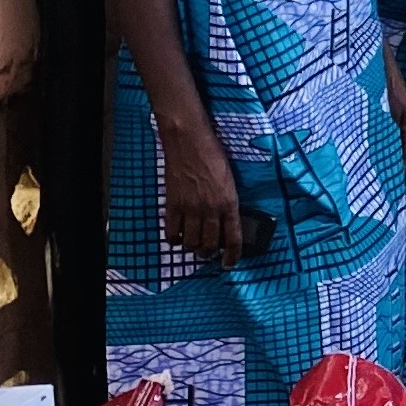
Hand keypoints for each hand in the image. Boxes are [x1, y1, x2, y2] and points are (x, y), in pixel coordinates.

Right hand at [159, 120, 248, 264]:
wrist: (189, 142)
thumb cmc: (213, 156)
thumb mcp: (230, 180)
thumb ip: (228, 202)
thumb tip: (227, 222)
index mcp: (229, 203)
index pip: (234, 238)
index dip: (233, 256)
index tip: (230, 263)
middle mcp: (210, 209)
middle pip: (210, 245)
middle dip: (210, 254)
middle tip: (209, 253)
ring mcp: (190, 208)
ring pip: (191, 242)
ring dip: (193, 248)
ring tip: (194, 246)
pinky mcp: (173, 205)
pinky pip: (171, 232)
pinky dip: (174, 240)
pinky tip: (177, 238)